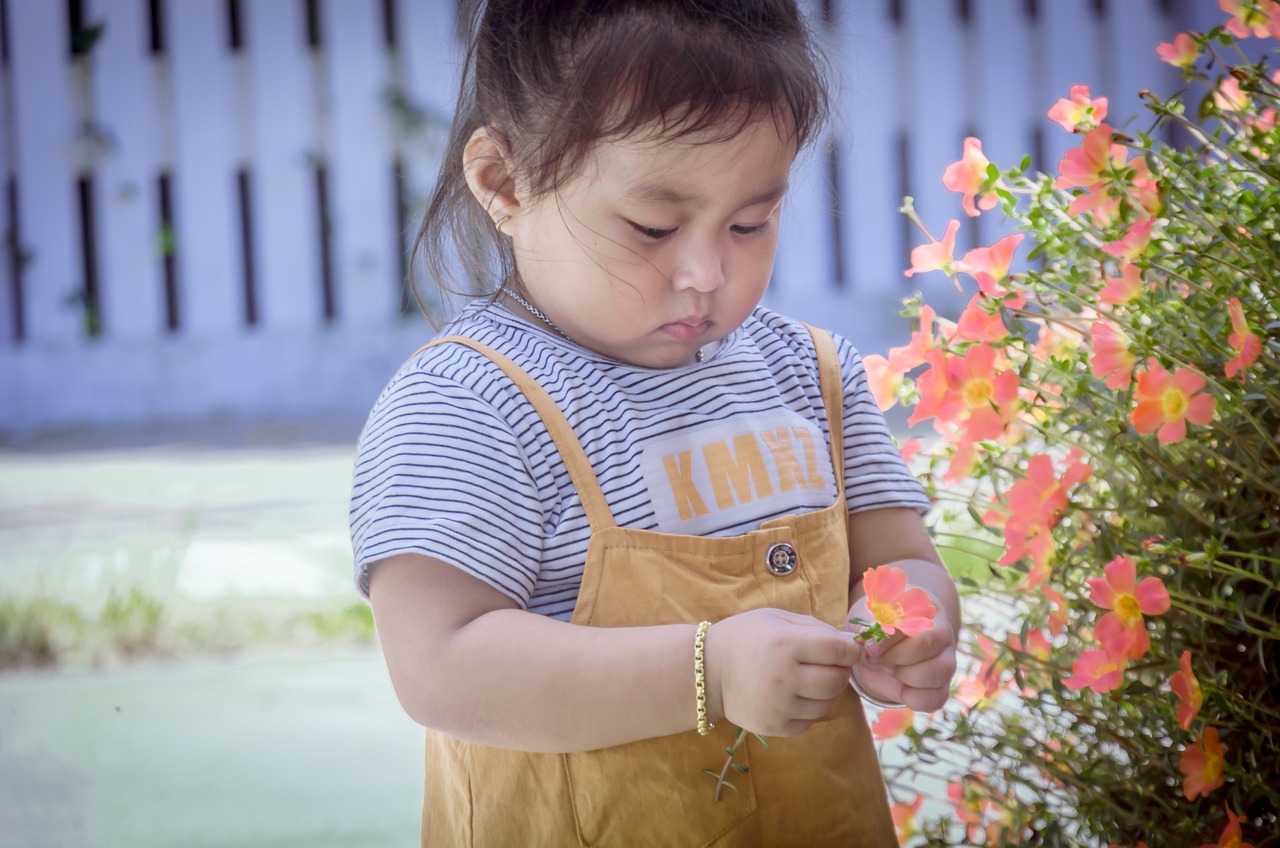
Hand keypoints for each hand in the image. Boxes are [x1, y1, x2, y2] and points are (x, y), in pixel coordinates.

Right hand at [705, 608, 863, 736]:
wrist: (706, 670)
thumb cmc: (744, 638)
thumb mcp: (775, 618)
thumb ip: (814, 627)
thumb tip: (850, 644)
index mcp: (785, 645)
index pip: (839, 651)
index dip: (851, 650)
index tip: (849, 650)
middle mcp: (784, 678)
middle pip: (837, 681)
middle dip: (840, 671)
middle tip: (827, 665)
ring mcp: (779, 706)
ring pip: (826, 704)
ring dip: (823, 691)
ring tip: (805, 679)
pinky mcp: (775, 727)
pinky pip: (809, 721)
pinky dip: (807, 708)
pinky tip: (790, 695)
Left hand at [847, 596, 956, 712]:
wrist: (880, 649)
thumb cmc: (874, 627)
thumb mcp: (864, 620)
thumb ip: (864, 627)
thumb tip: (865, 642)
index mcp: (923, 607)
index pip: (914, 619)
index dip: (891, 638)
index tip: (869, 648)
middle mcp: (942, 631)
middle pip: (930, 644)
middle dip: (897, 657)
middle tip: (874, 660)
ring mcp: (947, 658)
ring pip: (939, 672)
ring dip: (906, 676)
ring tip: (889, 670)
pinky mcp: (943, 685)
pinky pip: (937, 697)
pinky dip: (914, 698)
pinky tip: (900, 687)